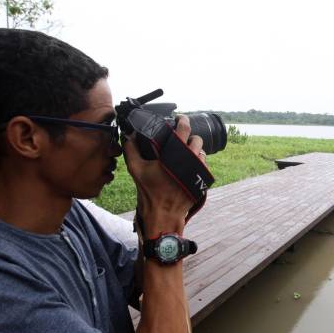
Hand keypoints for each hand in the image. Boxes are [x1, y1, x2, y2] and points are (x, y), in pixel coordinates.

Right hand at [123, 115, 204, 234]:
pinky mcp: (203, 180)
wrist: (164, 213)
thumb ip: (131, 149)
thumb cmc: (150, 191)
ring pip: (202, 152)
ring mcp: (199, 170)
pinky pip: (204, 165)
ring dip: (195, 151)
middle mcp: (191, 159)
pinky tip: (189, 166)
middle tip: (181, 140)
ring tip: (185, 154)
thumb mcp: (136, 169)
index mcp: (176, 153)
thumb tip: (129, 136)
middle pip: (197, 139)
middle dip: (190, 137)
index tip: (180, 118)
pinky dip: (198, 163)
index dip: (183, 120)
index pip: (184, 128)